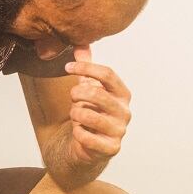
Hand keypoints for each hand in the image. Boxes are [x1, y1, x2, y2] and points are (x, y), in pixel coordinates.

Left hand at [64, 46, 131, 163]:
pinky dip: (77, 132)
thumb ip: (86, 67)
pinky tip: (78, 131)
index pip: (108, 74)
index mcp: (122, 94)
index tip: (67, 67)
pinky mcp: (111, 148)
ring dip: (75, 114)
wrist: (90, 146)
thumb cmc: (91, 113)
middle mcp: (124, 111)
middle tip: (72, 97)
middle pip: (97, 94)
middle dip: (77, 93)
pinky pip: (86, 137)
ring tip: (76, 115)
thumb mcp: (89, 88)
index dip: (86, 68)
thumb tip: (81, 44)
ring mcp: (119, 131)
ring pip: (89, 116)